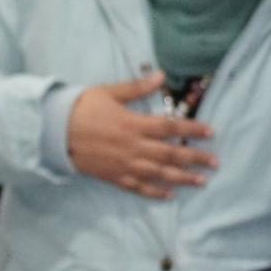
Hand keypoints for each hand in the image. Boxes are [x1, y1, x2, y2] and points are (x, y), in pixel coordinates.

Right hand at [67, 73, 217, 198]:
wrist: (55, 131)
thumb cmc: (82, 108)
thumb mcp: (110, 93)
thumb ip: (137, 88)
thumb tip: (161, 76)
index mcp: (134, 124)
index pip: (171, 128)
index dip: (193, 130)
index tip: (211, 133)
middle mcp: (134, 147)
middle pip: (171, 154)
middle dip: (195, 159)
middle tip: (215, 163)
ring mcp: (125, 164)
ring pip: (159, 174)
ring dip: (182, 179)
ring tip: (201, 182)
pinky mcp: (114, 176)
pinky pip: (138, 187)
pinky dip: (155, 192)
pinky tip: (170, 195)